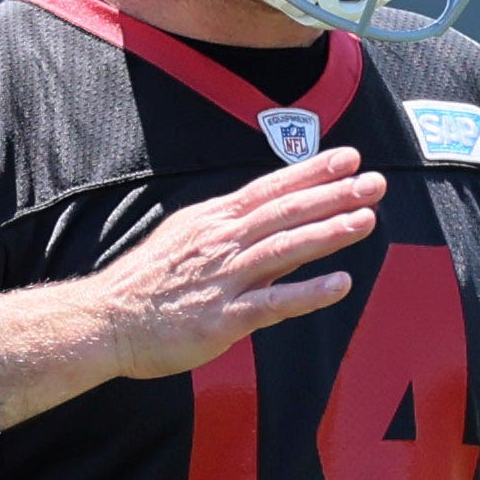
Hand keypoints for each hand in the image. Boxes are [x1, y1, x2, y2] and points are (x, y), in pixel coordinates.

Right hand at [95, 148, 382, 380]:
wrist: (104, 321)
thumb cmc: (143, 283)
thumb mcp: (182, 237)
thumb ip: (223, 227)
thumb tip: (259, 217)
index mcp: (212, 221)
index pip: (269, 189)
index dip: (311, 172)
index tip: (348, 158)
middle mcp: (220, 243)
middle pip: (284, 212)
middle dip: (333, 195)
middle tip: (375, 182)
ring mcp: (222, 280)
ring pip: (283, 249)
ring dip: (327, 232)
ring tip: (366, 220)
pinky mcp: (222, 319)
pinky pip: (272, 304)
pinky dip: (308, 293)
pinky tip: (340, 284)